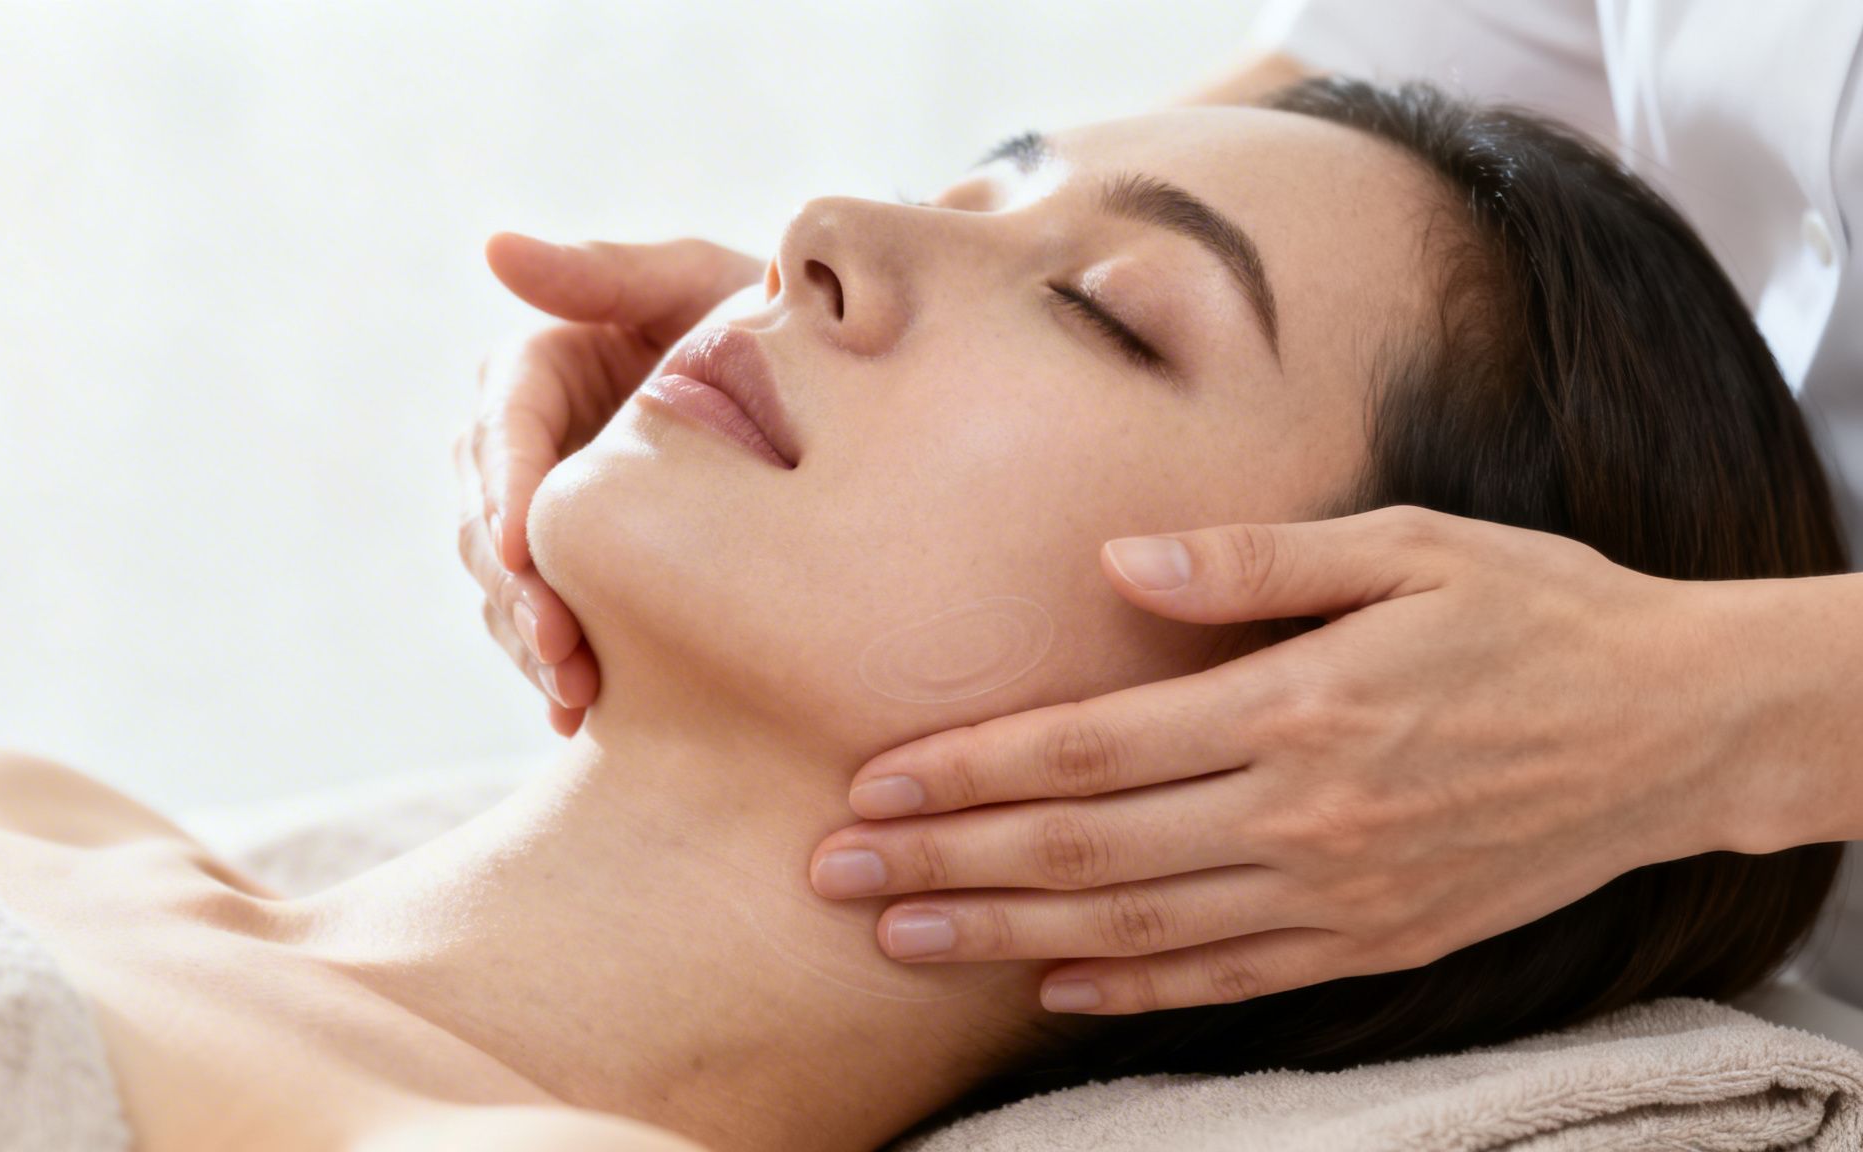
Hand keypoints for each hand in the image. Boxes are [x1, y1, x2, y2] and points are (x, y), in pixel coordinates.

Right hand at [458, 234, 762, 733]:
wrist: (830, 403)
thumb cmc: (766, 324)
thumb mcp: (698, 286)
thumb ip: (606, 273)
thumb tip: (493, 248)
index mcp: (541, 365)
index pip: (500, 426)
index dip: (506, 486)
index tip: (524, 549)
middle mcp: (526, 440)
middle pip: (485, 515)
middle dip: (516, 586)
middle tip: (558, 646)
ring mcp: (548, 513)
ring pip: (504, 581)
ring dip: (530, 639)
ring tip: (573, 695)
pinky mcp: (578, 571)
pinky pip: (543, 623)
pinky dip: (555, 666)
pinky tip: (576, 715)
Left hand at [809, 506, 1758, 1013]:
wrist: (1679, 727)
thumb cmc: (1536, 615)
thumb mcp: (1409, 548)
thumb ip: (1255, 560)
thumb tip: (1119, 566)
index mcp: (1295, 705)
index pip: (1088, 747)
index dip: (968, 769)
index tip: (873, 784)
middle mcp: (1301, 814)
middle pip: (1083, 848)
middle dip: (947, 862)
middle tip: (836, 876)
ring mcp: (1336, 893)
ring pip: (1133, 928)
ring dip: (1005, 936)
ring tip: (904, 939)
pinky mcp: (1374, 941)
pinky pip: (1229, 981)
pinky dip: (1133, 990)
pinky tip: (1053, 988)